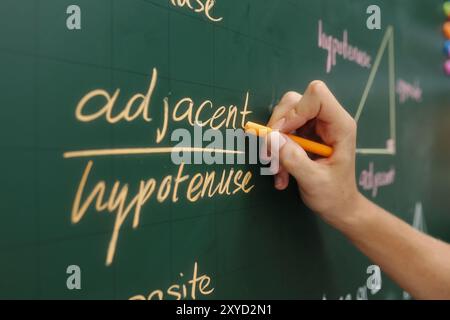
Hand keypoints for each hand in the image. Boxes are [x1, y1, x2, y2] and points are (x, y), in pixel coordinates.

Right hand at [267, 81, 360, 226]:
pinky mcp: (304, 134)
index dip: (295, 111)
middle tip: (272, 153)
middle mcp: (327, 120)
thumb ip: (294, 159)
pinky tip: (281, 173)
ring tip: (278, 170)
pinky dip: (276, 151)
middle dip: (278, 126)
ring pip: (284, 116)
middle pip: (294, 101)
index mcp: (340, 125)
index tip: (282, 136)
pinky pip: (281, 132)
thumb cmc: (334, 195)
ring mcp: (314, 126)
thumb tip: (272, 138)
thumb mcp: (314, 181)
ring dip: (274, 143)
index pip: (316, 95)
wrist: (338, 207)